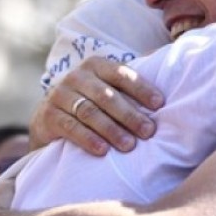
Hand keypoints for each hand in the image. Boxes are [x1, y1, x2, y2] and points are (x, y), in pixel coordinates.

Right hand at [30, 56, 164, 154]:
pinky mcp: (48, 115)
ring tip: (129, 145)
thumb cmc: (91, 103)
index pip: (121, 74)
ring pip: (90, 112)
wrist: (50, 119)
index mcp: (96, 65)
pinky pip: (70, 127)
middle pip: (107, 96)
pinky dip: (88, 139)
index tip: (160, 104)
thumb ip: (130, 88)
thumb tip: (168, 90)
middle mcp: (77, 76)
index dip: (141, 88)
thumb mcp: (107, 90)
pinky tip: (103, 150)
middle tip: (149, 131)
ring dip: (111, 130)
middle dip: (130, 115)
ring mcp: (59, 94)